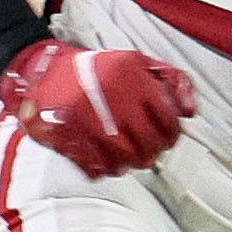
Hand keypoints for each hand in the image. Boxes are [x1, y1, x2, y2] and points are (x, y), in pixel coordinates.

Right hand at [0, 39, 195, 178]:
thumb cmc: (97, 69)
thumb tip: (190, 112)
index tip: (167, 139)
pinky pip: (96, 167)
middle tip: (148, 151)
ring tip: (128, 156)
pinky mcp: (65, 135)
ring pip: (125, 161)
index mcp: (130, 74)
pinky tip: (106, 159)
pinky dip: (105, 169)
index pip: (168, 120)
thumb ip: (173, 80)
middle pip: (148, 145)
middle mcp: (109, 95)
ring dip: (130, 164)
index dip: (172, 136)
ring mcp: (85, 117)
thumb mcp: (138, 63)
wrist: (41, 70)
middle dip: (153, 153)